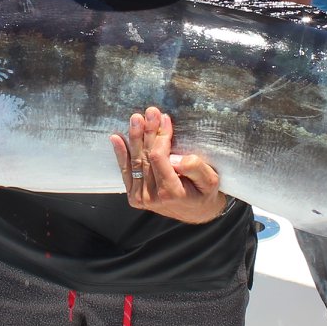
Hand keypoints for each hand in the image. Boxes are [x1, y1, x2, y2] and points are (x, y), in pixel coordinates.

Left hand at [109, 107, 229, 225]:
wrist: (196, 213)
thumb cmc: (204, 193)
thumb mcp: (210, 180)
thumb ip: (195, 168)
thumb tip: (175, 158)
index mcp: (171, 192)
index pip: (158, 157)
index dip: (160, 136)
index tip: (165, 118)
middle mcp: (152, 197)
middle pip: (145, 156)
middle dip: (147, 132)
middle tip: (150, 112)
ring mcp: (141, 198)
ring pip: (136, 161)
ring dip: (135, 137)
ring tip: (136, 119)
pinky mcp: (134, 196)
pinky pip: (126, 172)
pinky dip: (121, 154)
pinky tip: (116, 138)